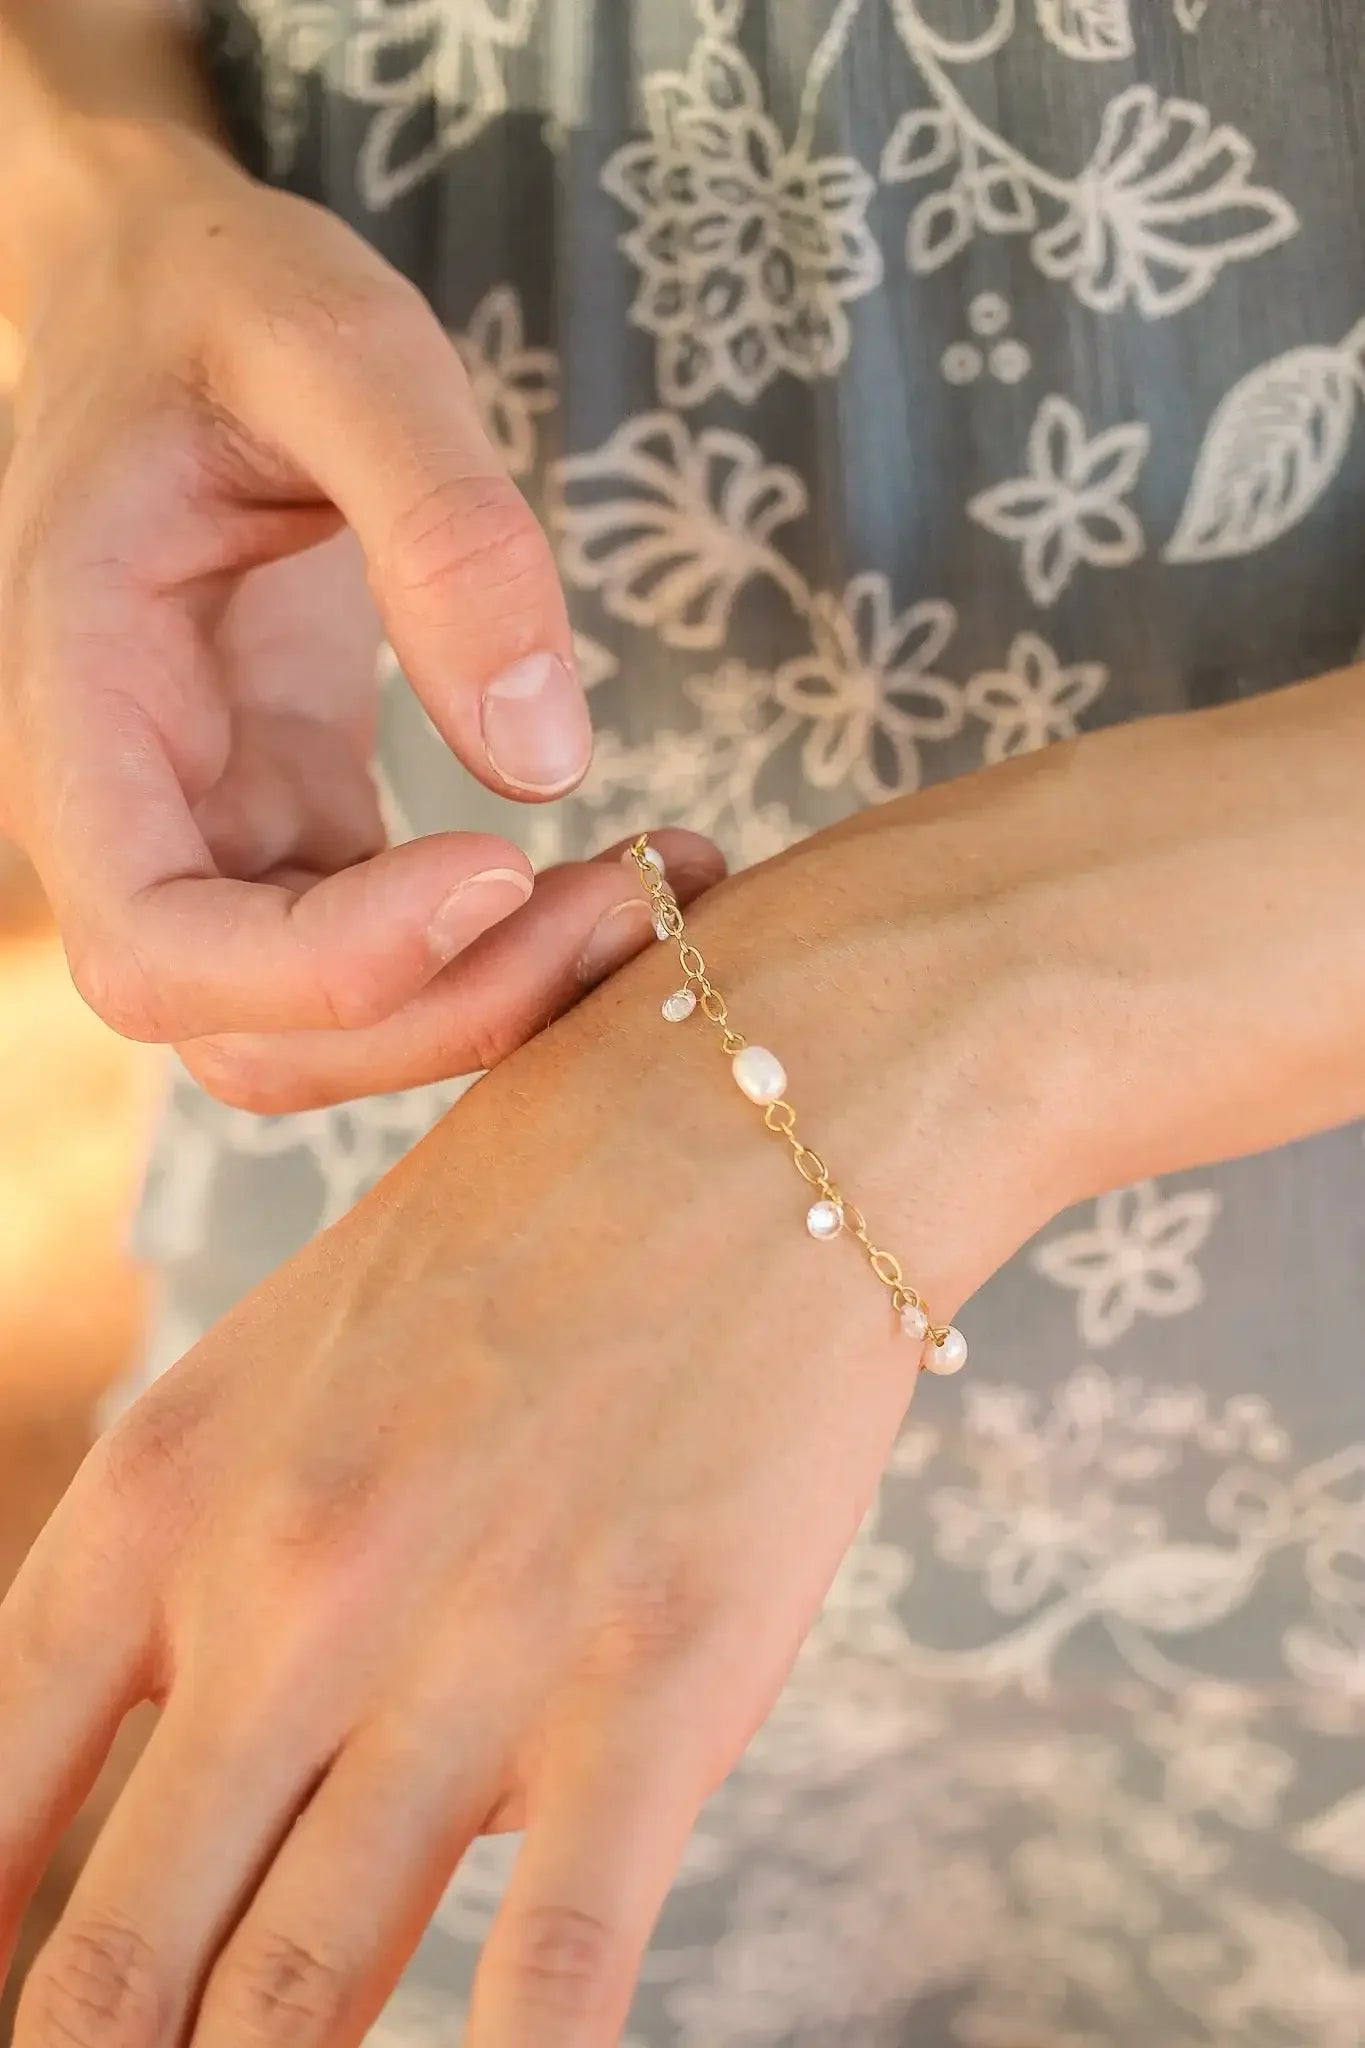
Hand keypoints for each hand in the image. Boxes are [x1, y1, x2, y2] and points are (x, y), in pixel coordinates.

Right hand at [0, 122, 720, 1104]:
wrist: (177, 302)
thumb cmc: (226, 299)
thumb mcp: (335, 341)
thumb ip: (441, 529)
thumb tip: (542, 761)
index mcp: (82, 700)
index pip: (156, 937)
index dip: (326, 964)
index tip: (501, 867)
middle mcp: (130, 805)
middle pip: (251, 1030)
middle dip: (445, 1007)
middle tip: (632, 902)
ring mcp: (213, 830)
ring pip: (326, 1028)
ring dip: (492, 1004)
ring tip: (663, 892)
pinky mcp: (298, 827)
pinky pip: (391, 959)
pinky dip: (511, 952)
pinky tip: (641, 871)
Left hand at [0, 828, 1055, 2047]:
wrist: (763, 1104)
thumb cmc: (531, 1224)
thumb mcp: (303, 1365)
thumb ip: (210, 1579)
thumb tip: (175, 1803)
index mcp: (168, 1490)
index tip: (7, 2025)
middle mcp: (285, 1582)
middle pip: (120, 1951)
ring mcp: (466, 1643)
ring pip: (303, 1998)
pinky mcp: (649, 1684)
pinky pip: (552, 1970)